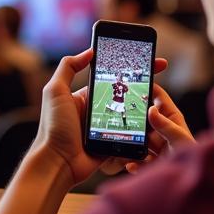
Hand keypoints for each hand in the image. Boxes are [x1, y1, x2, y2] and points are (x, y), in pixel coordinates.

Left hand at [29, 48, 168, 187]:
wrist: (57, 162)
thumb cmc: (54, 126)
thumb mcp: (56, 91)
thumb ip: (68, 68)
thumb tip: (90, 51)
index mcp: (87, 96)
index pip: (112, 78)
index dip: (129, 70)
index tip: (149, 61)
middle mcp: (99, 110)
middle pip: (126, 97)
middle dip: (143, 90)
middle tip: (158, 83)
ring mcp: (108, 128)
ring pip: (132, 116)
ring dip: (145, 112)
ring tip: (159, 105)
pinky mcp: (114, 145)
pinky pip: (131, 136)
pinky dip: (141, 133)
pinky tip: (153, 126)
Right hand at [123, 83, 195, 173]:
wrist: (192, 186)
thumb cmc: (193, 158)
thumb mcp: (180, 139)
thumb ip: (166, 126)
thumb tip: (151, 109)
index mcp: (171, 117)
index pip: (157, 96)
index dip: (147, 86)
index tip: (132, 79)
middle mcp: (161, 129)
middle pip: (142, 116)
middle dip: (132, 113)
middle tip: (119, 109)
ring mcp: (154, 144)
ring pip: (137, 136)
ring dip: (130, 139)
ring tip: (122, 141)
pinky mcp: (149, 160)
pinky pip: (136, 158)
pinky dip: (132, 162)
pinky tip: (131, 164)